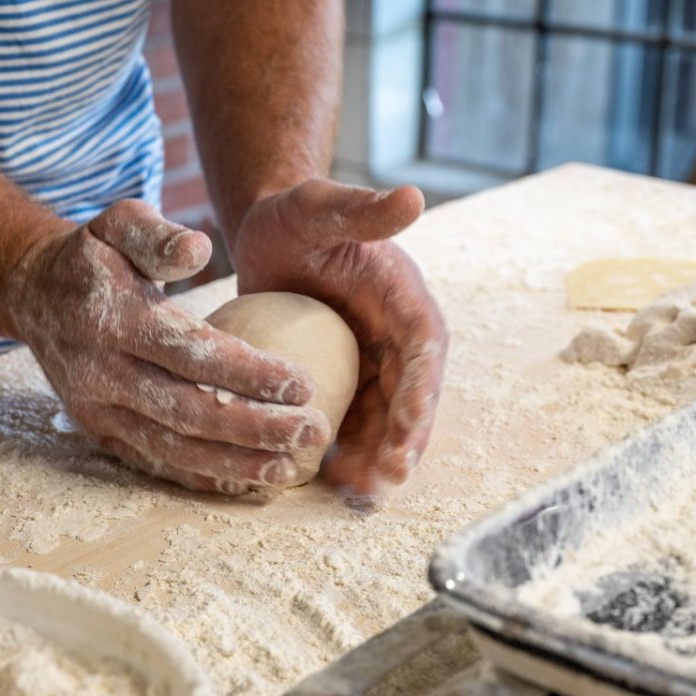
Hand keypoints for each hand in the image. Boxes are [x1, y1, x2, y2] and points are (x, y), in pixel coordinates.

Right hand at [5, 200, 330, 493]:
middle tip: (312, 432)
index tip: (304, 383)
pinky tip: (245, 480)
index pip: (190, 352)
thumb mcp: (117, 223)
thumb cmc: (93, 257)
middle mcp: (100, 371)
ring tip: (288, 467)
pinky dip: (200, 476)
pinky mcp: (97, 431)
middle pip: (187, 410)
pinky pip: (153, 461)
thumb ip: (157, 233)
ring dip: (234, 462)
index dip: (249, 372)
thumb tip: (198, 249)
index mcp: (112, 317)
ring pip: (172, 447)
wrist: (34, 295)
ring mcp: (95, 408)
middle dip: (255, 427)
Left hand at [231, 179, 447, 494]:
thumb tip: (413, 196)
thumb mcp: (319, 206)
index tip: (408, 436)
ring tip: (357, 498)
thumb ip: (360, 208)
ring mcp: (373, 362)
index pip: (424, 351)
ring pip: (384, 420)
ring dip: (376, 460)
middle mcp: (397, 337)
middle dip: (401, 445)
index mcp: (404, 298)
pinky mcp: (346, 378)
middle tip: (382, 484)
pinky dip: (347, 452)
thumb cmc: (295, 215)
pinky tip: (328, 484)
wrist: (271, 232)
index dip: (420, 397)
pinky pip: (353, 421)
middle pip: (410, 399)